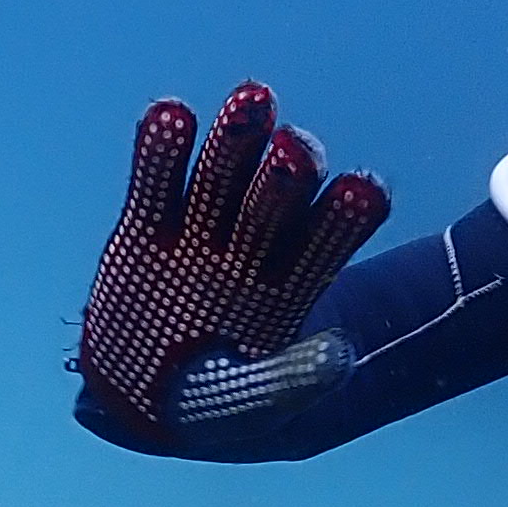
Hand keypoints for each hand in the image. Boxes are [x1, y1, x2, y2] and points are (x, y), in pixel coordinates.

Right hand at [76, 82, 389, 421]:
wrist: (147, 401)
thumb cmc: (217, 403)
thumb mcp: (257, 403)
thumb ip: (293, 378)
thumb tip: (342, 354)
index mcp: (290, 284)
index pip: (325, 243)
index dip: (344, 217)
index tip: (362, 191)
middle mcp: (251, 246)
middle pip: (276, 199)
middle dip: (289, 172)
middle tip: (297, 147)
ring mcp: (198, 232)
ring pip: (221, 178)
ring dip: (236, 140)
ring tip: (253, 103)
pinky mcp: (145, 229)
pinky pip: (154, 184)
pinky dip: (160, 151)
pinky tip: (169, 114)